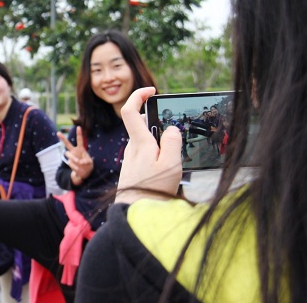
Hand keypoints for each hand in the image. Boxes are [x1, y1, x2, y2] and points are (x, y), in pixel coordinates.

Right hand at [57, 126, 92, 184]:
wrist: (84, 173)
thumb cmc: (88, 165)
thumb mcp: (90, 163)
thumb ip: (86, 161)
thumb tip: (80, 162)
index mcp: (81, 149)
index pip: (79, 140)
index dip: (79, 133)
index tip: (78, 127)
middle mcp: (74, 151)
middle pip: (67, 144)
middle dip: (62, 138)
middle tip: (58, 133)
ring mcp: (71, 157)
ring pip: (68, 154)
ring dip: (73, 157)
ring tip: (78, 162)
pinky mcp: (70, 163)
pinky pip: (71, 163)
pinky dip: (75, 166)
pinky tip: (78, 168)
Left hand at [116, 87, 181, 203]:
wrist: (134, 215)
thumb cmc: (152, 192)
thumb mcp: (170, 165)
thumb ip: (172, 143)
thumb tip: (171, 129)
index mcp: (139, 143)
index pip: (130, 110)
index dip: (138, 95)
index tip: (152, 90)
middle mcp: (132, 148)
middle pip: (143, 126)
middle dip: (160, 126)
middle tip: (176, 140)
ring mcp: (131, 159)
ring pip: (146, 142)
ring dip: (161, 144)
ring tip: (174, 162)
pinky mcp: (133, 169)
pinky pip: (146, 155)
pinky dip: (157, 156)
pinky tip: (167, 171)